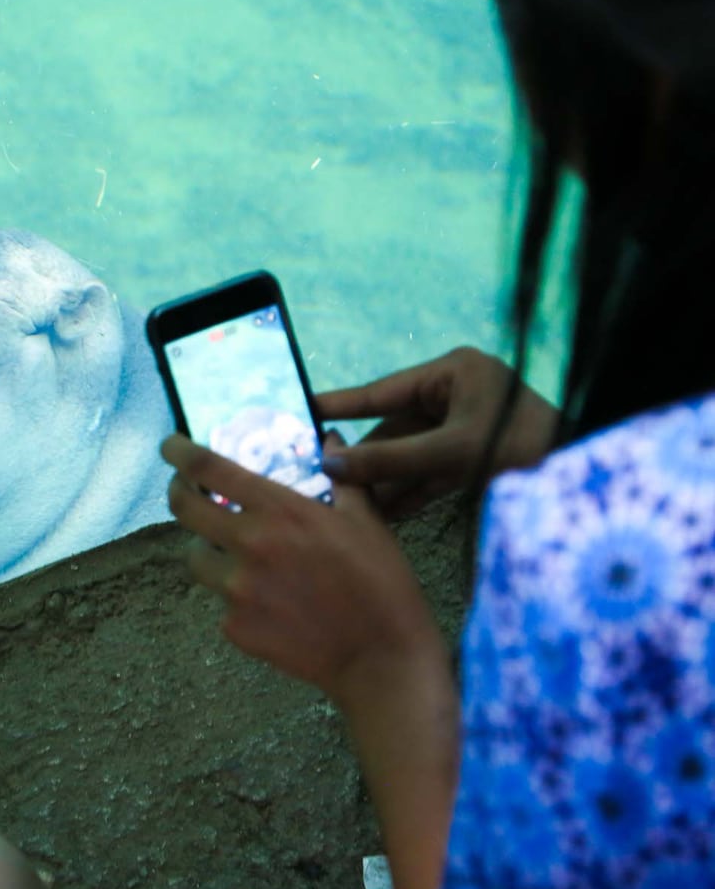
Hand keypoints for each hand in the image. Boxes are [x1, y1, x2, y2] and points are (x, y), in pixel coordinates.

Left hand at [160, 433, 440, 704]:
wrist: (380, 659)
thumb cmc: (381, 584)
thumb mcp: (367, 521)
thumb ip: (340, 478)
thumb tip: (327, 442)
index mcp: (279, 511)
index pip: (209, 468)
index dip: (180, 452)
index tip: (170, 445)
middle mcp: (248, 545)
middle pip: (184, 509)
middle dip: (178, 492)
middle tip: (186, 489)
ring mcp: (236, 590)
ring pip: (195, 556)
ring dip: (206, 546)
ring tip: (232, 550)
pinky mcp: (234, 627)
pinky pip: (219, 599)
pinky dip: (234, 593)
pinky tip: (266, 598)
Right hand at [316, 346, 558, 517]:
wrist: (586, 481)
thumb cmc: (523, 447)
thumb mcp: (452, 452)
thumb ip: (390, 460)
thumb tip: (331, 465)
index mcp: (453, 374)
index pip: (383, 391)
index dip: (342, 404)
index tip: (301, 409)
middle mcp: (456, 396)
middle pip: (393, 427)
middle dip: (362, 458)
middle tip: (319, 476)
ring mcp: (465, 429)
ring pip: (408, 455)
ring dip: (380, 481)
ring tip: (341, 503)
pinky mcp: (474, 460)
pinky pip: (428, 474)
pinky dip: (406, 493)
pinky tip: (377, 514)